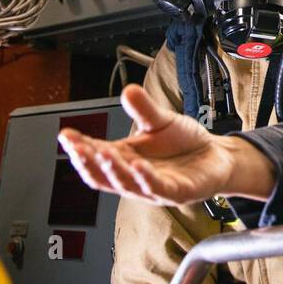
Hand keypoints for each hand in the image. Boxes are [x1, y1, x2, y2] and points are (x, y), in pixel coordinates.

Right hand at [56, 84, 275, 204]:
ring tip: (103, 153)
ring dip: (114, 170)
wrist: (216, 155)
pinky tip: (137, 166)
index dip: (79, 149)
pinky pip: (157, 188)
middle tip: (77, 147)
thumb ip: (144, 109)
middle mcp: (135, 178)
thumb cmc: (184, 142)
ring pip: (127, 185)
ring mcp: (154, 188)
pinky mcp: (177, 193)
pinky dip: (145, 178)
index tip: (65, 135)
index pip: (95, 157)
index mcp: (125, 159)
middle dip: (88, 162)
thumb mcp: (161, 121)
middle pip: (104, 176)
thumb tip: (127, 90)